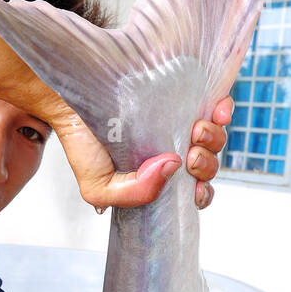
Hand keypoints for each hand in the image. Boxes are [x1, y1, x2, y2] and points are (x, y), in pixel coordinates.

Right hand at [51, 96, 232, 211]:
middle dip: (207, 165)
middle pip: (208, 167)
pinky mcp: (182, 97)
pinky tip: (217, 109)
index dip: (201, 193)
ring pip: (215, 139)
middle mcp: (171, 152)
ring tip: (197, 131)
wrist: (67, 102)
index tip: (195, 189)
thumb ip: (135, 194)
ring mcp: (179, 125)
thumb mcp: (99, 188)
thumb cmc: (82, 144)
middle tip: (190, 156)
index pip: (192, 194)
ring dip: (214, 139)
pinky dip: (223, 110)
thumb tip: (171, 167)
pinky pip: (216, 106)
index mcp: (157, 179)